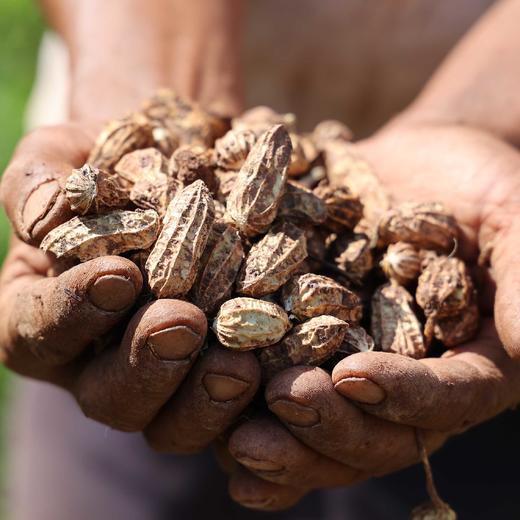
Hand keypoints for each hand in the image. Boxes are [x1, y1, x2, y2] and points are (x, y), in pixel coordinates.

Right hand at [0, 124, 259, 450]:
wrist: (182, 171)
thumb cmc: (115, 163)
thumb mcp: (67, 154)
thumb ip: (43, 180)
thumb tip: (43, 215)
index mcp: (46, 314)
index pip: (38, 329)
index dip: (73, 311)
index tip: (120, 274)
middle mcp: (99, 362)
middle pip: (107, 394)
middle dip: (145, 363)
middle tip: (183, 323)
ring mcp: (162, 381)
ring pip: (169, 424)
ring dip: (202, 399)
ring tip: (237, 362)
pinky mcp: (215, 382)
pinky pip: (231, 413)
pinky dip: (256, 401)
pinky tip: (285, 369)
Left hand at [224, 121, 519, 509]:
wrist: (422, 165)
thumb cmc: (483, 187)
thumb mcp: (518, 224)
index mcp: (464, 367)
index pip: (442, 403)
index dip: (402, 400)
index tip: (353, 377)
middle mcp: (402, 380)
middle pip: (371, 432)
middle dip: (327, 426)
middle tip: (283, 405)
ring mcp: (347, 363)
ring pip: (316, 423)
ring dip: (277, 438)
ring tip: (233, 438)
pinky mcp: (299, 339)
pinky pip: (273, 381)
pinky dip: (244, 408)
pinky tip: (213, 421)